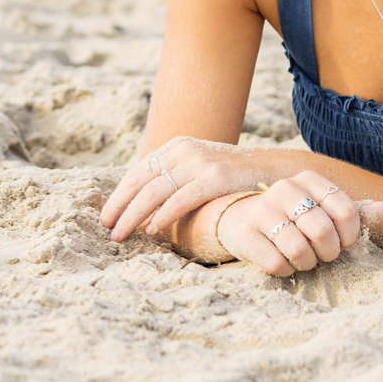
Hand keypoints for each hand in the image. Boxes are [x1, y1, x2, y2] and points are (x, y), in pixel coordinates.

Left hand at [100, 135, 272, 243]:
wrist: (277, 170)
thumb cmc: (237, 178)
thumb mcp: (203, 169)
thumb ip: (178, 178)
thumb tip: (148, 208)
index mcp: (178, 146)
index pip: (139, 171)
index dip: (120, 194)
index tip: (107, 216)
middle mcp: (185, 150)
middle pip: (140, 180)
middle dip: (119, 206)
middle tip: (106, 228)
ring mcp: (199, 162)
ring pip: (153, 191)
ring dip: (133, 216)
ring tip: (120, 235)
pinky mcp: (214, 177)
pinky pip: (179, 199)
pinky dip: (162, 215)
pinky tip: (152, 230)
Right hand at [215, 173, 382, 276]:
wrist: (242, 219)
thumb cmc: (295, 217)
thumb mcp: (324, 209)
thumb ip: (356, 212)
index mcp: (309, 179)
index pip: (346, 211)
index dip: (351, 235)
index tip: (344, 241)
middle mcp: (284, 189)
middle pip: (323, 231)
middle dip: (329, 252)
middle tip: (324, 253)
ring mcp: (262, 211)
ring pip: (300, 251)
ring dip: (307, 263)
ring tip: (304, 258)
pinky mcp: (245, 234)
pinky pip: (278, 264)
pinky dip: (286, 270)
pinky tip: (283, 261)